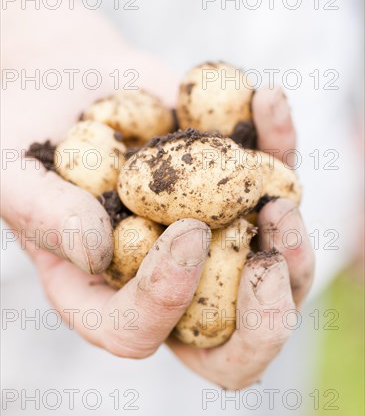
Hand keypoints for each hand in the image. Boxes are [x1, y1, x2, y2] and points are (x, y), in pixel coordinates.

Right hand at [2, 0, 313, 387]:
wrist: (70, 81)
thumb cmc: (27, 130)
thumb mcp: (13, 171)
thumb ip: (43, 214)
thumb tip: (97, 250)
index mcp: (102, 289)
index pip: (138, 330)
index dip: (167, 299)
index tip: (185, 231)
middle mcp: (163, 274)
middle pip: (228, 335)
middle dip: (263, 317)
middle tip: (269, 264)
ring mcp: (207, 231)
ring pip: (273, 269)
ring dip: (293, 244)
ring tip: (282, 201)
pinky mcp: (233, 184)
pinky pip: (274, 179)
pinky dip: (280, 142)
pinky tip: (267, 102)